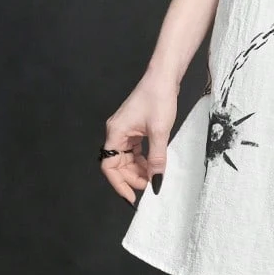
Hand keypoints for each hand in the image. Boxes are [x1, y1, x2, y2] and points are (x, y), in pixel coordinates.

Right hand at [100, 68, 181, 204]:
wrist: (164, 76)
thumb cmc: (158, 98)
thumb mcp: (160, 132)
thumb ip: (157, 159)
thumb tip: (156, 183)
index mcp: (115, 133)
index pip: (109, 166)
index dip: (119, 184)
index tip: (131, 198)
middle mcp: (116, 133)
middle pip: (117, 164)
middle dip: (132, 178)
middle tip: (150, 186)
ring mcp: (125, 131)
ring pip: (127, 159)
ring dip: (138, 170)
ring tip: (153, 177)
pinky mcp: (134, 129)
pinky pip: (134, 151)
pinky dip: (143, 160)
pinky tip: (154, 165)